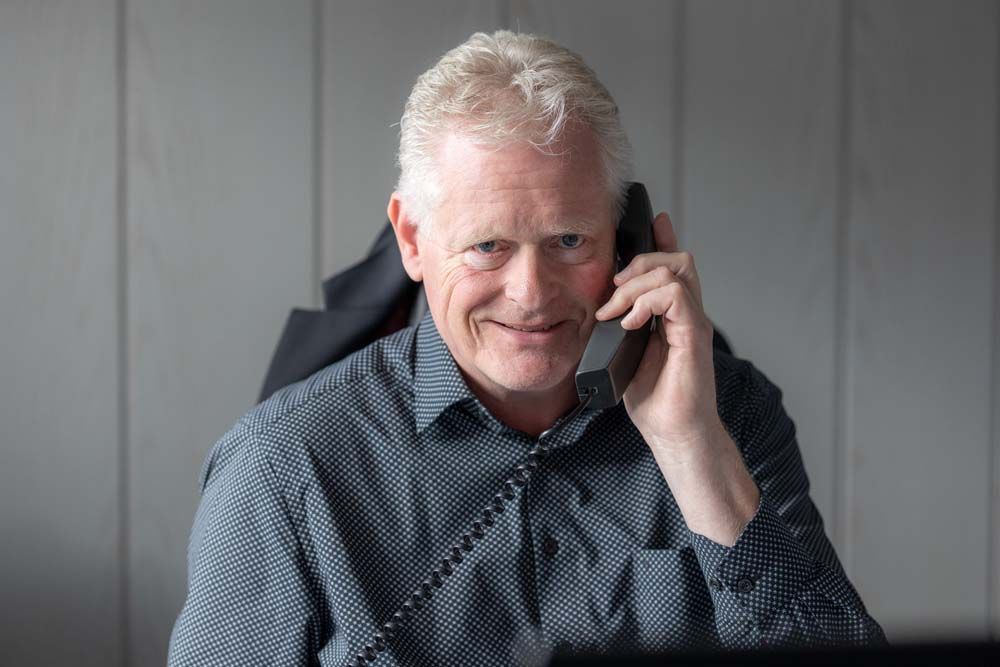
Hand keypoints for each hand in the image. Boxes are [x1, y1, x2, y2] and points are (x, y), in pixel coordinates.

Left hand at [594, 211, 722, 464]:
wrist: (672, 432)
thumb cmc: (651, 397)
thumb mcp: (624, 351)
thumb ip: (619, 325)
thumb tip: (598, 308)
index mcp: (671, 315)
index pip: (673, 265)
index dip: (662, 239)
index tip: (650, 220)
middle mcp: (687, 314)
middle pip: (677, 259)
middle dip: (640, 262)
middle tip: (613, 290)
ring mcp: (693, 323)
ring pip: (677, 270)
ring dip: (638, 283)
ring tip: (617, 310)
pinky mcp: (694, 336)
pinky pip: (676, 296)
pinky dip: (647, 302)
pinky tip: (630, 323)